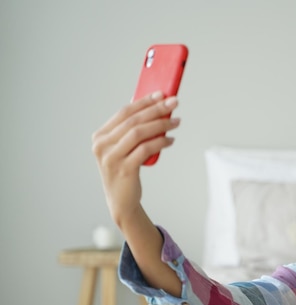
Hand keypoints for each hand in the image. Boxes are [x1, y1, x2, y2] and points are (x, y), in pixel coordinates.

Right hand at [92, 92, 179, 226]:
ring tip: (176, 122)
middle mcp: (102, 145)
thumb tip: (154, 108)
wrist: (121, 201)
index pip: (124, 112)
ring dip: (161, 124)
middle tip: (174, 103)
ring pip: (138, 133)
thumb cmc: (126, 171)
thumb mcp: (125, 148)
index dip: (144, 101)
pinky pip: (145, 149)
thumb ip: (132, 130)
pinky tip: (171, 140)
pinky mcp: (123, 169)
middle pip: (132, 120)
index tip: (161, 94)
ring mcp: (111, 158)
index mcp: (100, 136)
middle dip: (156, 109)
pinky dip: (160, 142)